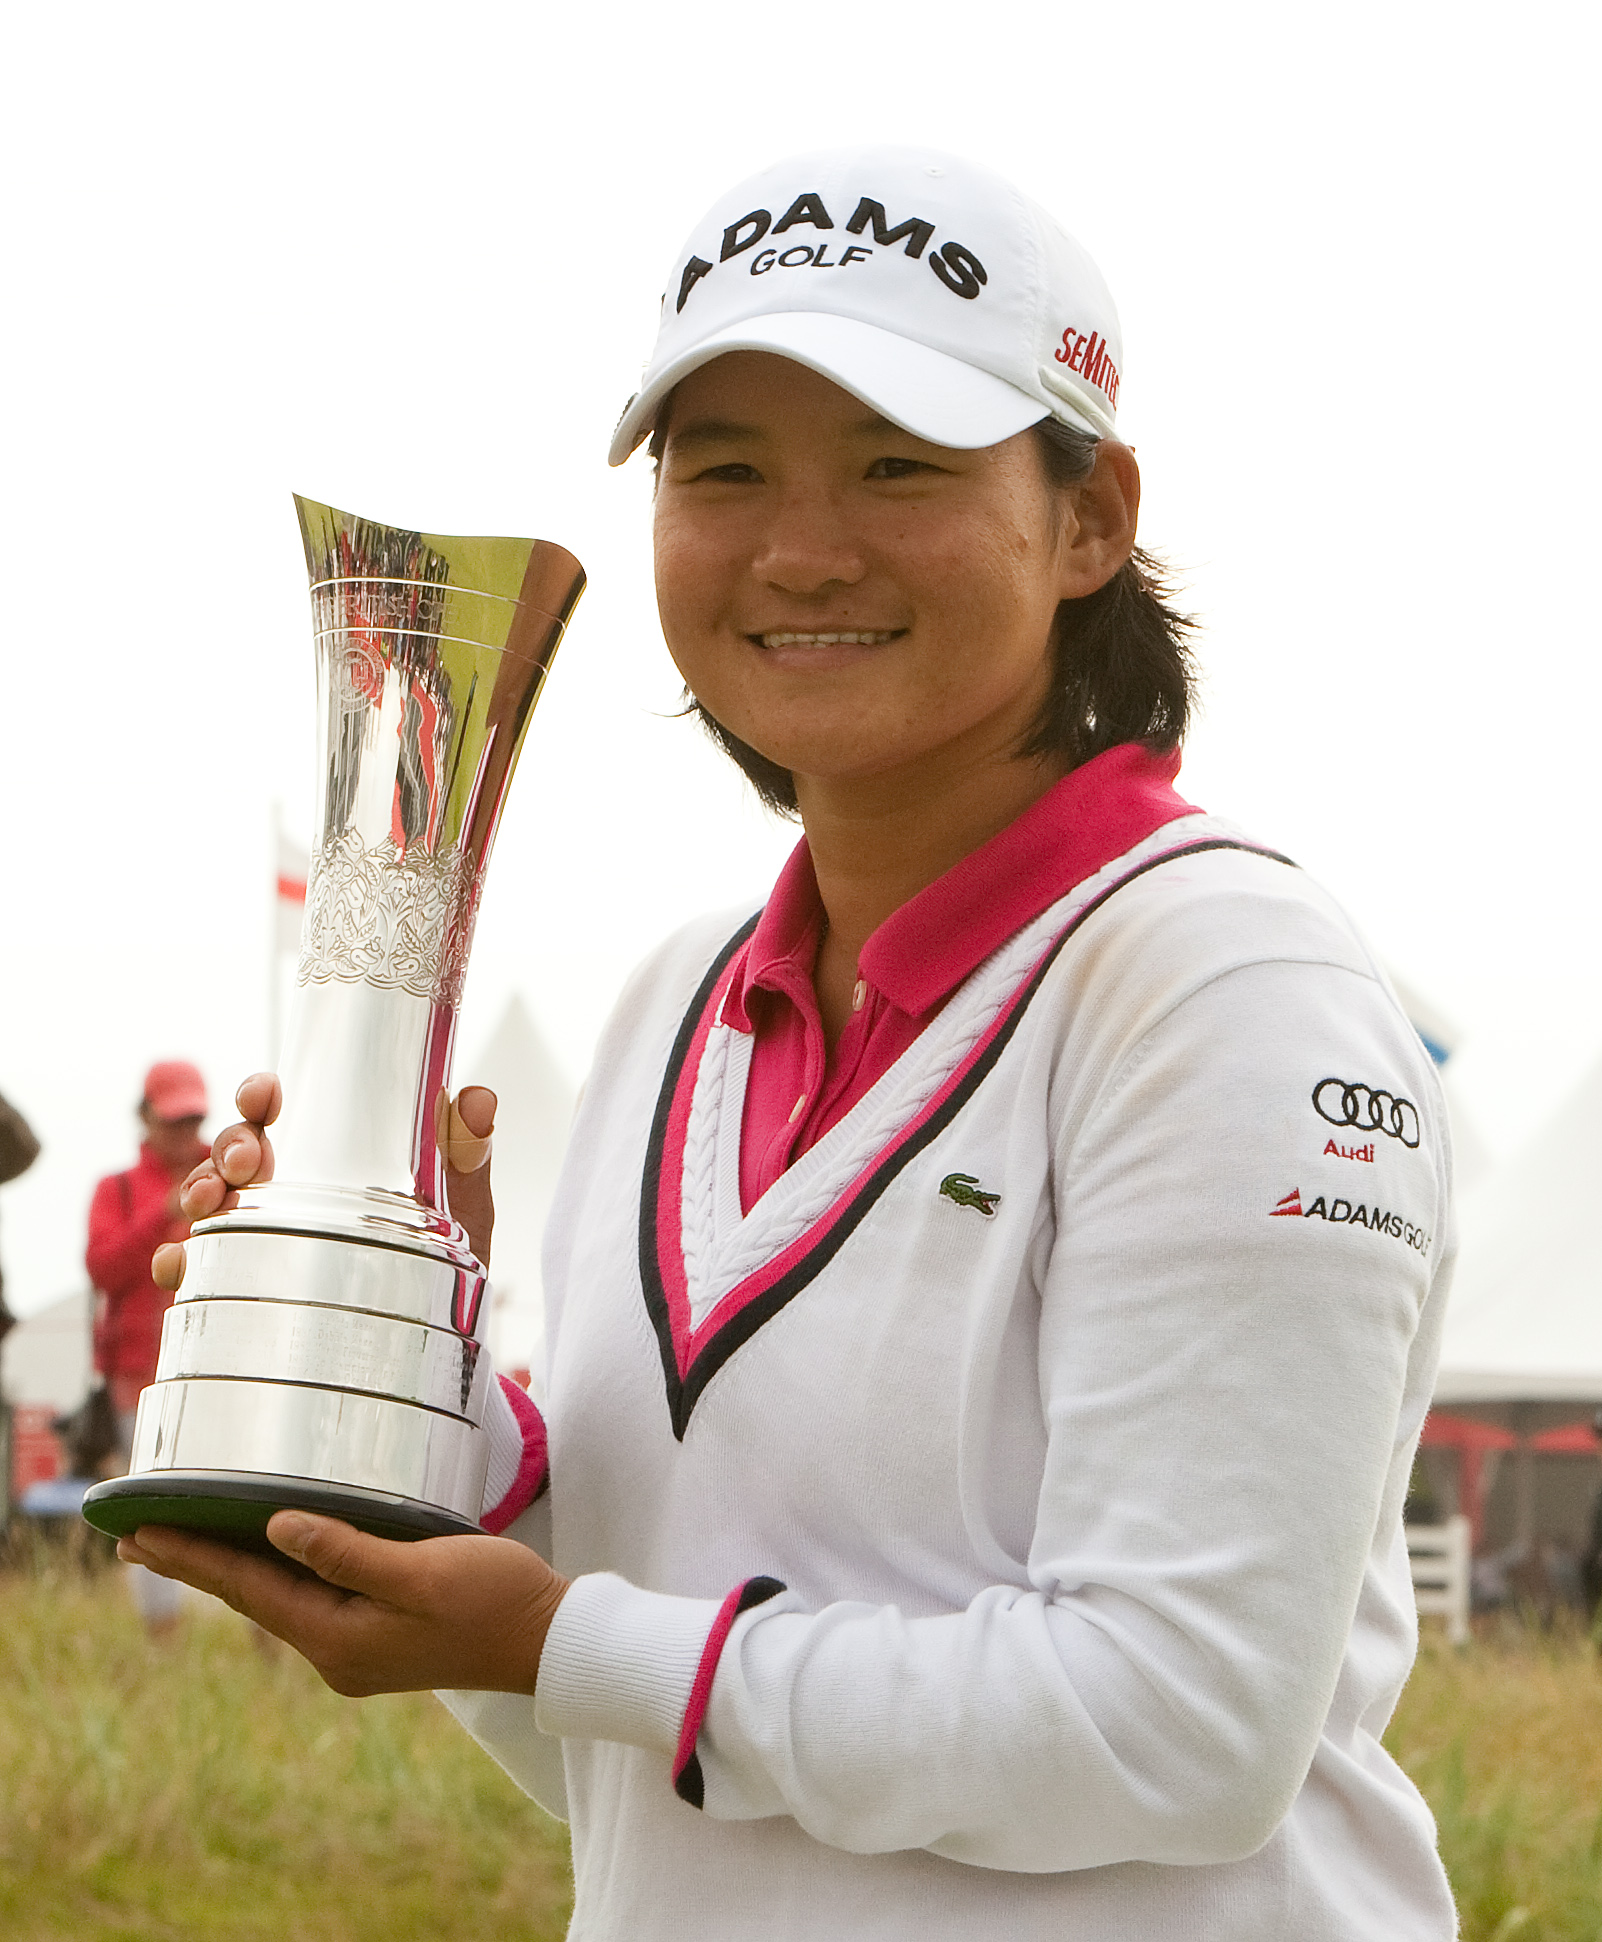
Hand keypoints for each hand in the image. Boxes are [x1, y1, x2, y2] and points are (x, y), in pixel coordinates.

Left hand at [117, 1512, 569, 1697]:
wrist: (549, 1642)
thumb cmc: (494, 1600)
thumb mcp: (422, 1570)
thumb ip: (347, 1551)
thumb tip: (275, 1530)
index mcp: (339, 1639)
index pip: (249, 1589)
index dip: (193, 1557)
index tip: (138, 1533)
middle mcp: (337, 1652)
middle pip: (253, 1598)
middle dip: (197, 1564)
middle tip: (136, 1536)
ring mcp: (356, 1649)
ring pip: (278, 1599)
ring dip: (232, 1568)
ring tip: (187, 1542)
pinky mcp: (378, 1636)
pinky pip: (309, 1599)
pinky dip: (276, 1573)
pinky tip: (268, 1556)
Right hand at [153, 1077, 498, 1290]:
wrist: (440, 1352)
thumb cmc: (443, 1266)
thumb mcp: (461, 1211)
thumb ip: (466, 1156)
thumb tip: (478, 1098)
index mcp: (325, 1162)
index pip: (279, 1116)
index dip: (260, 1096)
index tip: (265, 1095)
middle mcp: (282, 1195)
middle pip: (235, 1152)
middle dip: (231, 1145)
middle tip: (249, 1161)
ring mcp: (259, 1240)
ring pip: (209, 1201)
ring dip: (199, 1189)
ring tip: (212, 1201)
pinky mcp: (243, 1289)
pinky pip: (197, 1270)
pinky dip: (179, 1261)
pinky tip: (179, 1262)